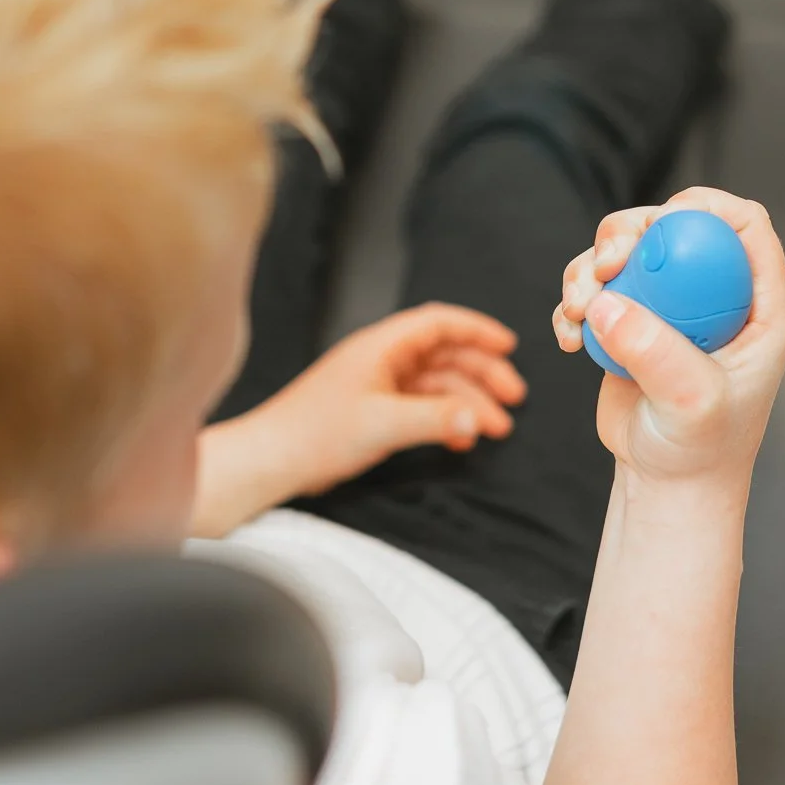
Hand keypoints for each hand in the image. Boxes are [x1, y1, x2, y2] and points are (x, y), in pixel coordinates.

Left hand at [193, 305, 524, 536]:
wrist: (271, 461)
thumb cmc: (312, 434)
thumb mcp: (382, 424)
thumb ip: (434, 419)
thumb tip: (477, 417)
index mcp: (380, 347)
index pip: (438, 323)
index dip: (477, 330)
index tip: (509, 345)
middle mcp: (381, 361)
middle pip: (444, 354)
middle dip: (482, 373)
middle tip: (513, 397)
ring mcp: (377, 386)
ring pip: (436, 385)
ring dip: (467, 402)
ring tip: (495, 428)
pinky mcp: (373, 412)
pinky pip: (421, 408)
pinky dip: (445, 420)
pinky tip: (460, 439)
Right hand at [552, 187, 784, 489]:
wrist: (668, 483)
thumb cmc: (702, 450)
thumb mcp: (693, 404)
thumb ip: (657, 353)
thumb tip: (608, 303)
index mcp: (759, 306)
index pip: (746, 226)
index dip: (706, 207)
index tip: (659, 226)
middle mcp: (717, 296)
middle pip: (675, 226)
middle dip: (630, 231)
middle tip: (604, 265)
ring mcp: (672, 307)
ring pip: (629, 251)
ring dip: (590, 268)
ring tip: (576, 311)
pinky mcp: (634, 322)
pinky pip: (598, 287)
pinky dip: (574, 303)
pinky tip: (569, 338)